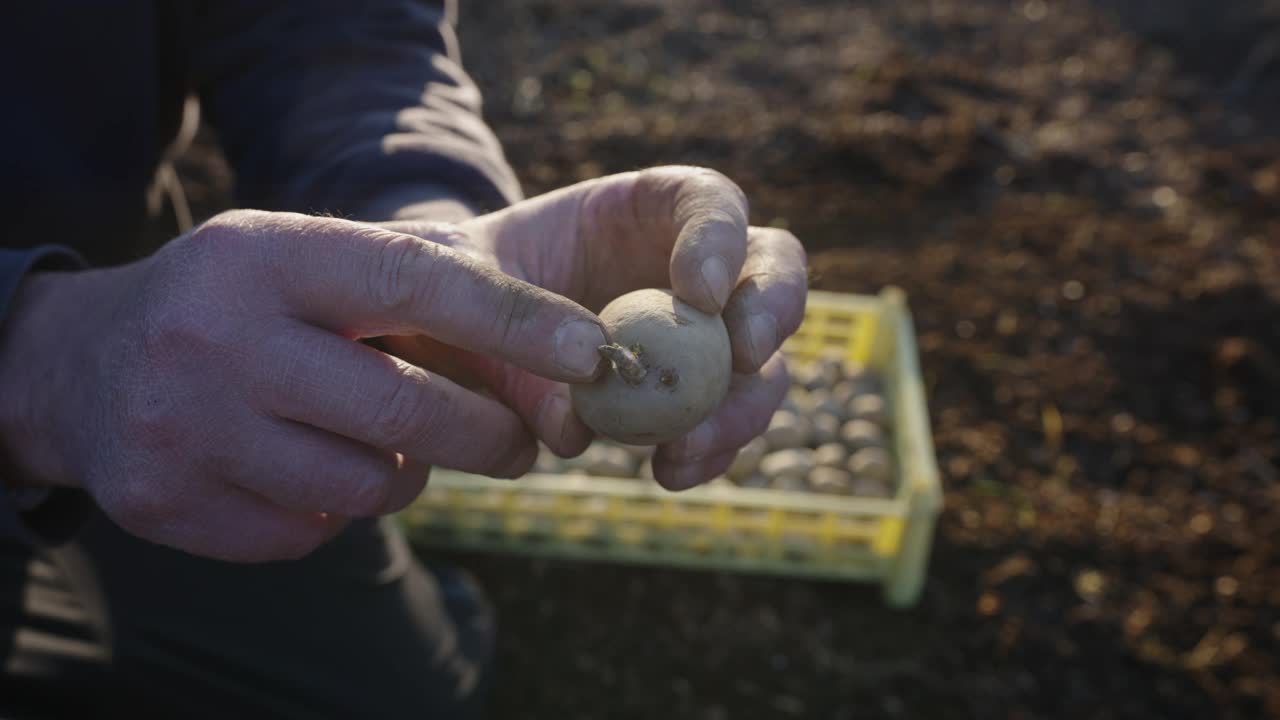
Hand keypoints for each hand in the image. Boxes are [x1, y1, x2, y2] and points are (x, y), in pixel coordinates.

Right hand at [0, 210, 609, 560]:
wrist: (82, 365)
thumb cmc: (237, 304)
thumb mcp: (303, 259)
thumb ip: (411, 286)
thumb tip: (563, 346)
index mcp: (262, 258)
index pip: (412, 282)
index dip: (514, 321)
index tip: (592, 351)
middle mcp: (215, 340)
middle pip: (405, 411)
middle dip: (490, 433)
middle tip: (521, 442)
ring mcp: (184, 429)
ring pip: (368, 486)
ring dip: (408, 473)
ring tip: (388, 442)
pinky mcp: (168, 505)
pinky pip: (313, 533)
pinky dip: (339, 509)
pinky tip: (309, 467)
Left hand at [382, 166, 807, 488]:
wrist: (450, 328)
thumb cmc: (458, 276)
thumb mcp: (454, 274)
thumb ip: (508, 323)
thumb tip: (574, 419)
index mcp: (647, 210)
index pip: (711, 203)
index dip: (720, 239)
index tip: (697, 290)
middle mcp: (690, 271)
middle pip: (773, 274)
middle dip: (770, 311)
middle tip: (743, 356)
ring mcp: (697, 340)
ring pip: (761, 366)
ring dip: (739, 407)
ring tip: (684, 446)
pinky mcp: (684, 401)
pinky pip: (723, 427)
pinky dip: (709, 452)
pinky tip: (670, 472)